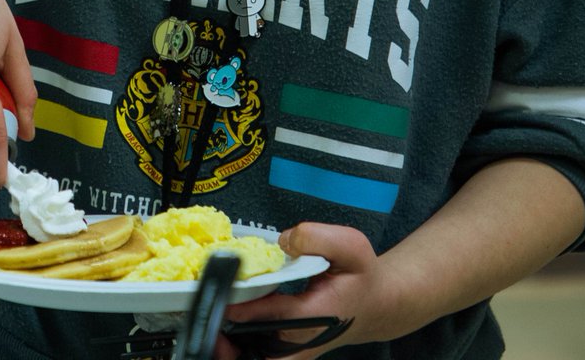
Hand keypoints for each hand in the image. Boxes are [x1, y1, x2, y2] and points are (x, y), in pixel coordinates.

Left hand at [215, 223, 408, 358]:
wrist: (375, 303)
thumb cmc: (362, 275)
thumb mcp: (350, 244)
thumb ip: (315, 236)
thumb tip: (281, 242)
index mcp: (320, 313)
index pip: (278, 314)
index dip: (248, 308)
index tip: (226, 299)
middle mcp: (305, 340)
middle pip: (263, 354)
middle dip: (233, 344)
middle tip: (209, 328)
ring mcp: (296, 351)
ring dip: (235, 351)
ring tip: (212, 334)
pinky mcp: (288, 351)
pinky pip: (261, 357)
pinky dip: (242, 348)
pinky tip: (226, 332)